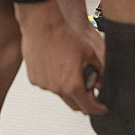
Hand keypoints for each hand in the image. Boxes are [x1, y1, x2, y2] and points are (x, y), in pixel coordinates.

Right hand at [15, 0, 105, 114]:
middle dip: (83, 100)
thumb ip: (98, 71)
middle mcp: (57, 88)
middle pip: (73, 104)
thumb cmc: (63, 36)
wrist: (42, 25)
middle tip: (89, 91)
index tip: (100, 108)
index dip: (97, 109)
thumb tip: (100, 80)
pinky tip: (57, 66)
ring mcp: (44, 85)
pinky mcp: (34, 79)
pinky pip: (47, 84)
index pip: (87, 107)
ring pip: (59, 93)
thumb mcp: (89, 53)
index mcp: (72, 85)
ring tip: (70, 70)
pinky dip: (54, 80)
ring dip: (67, 88)